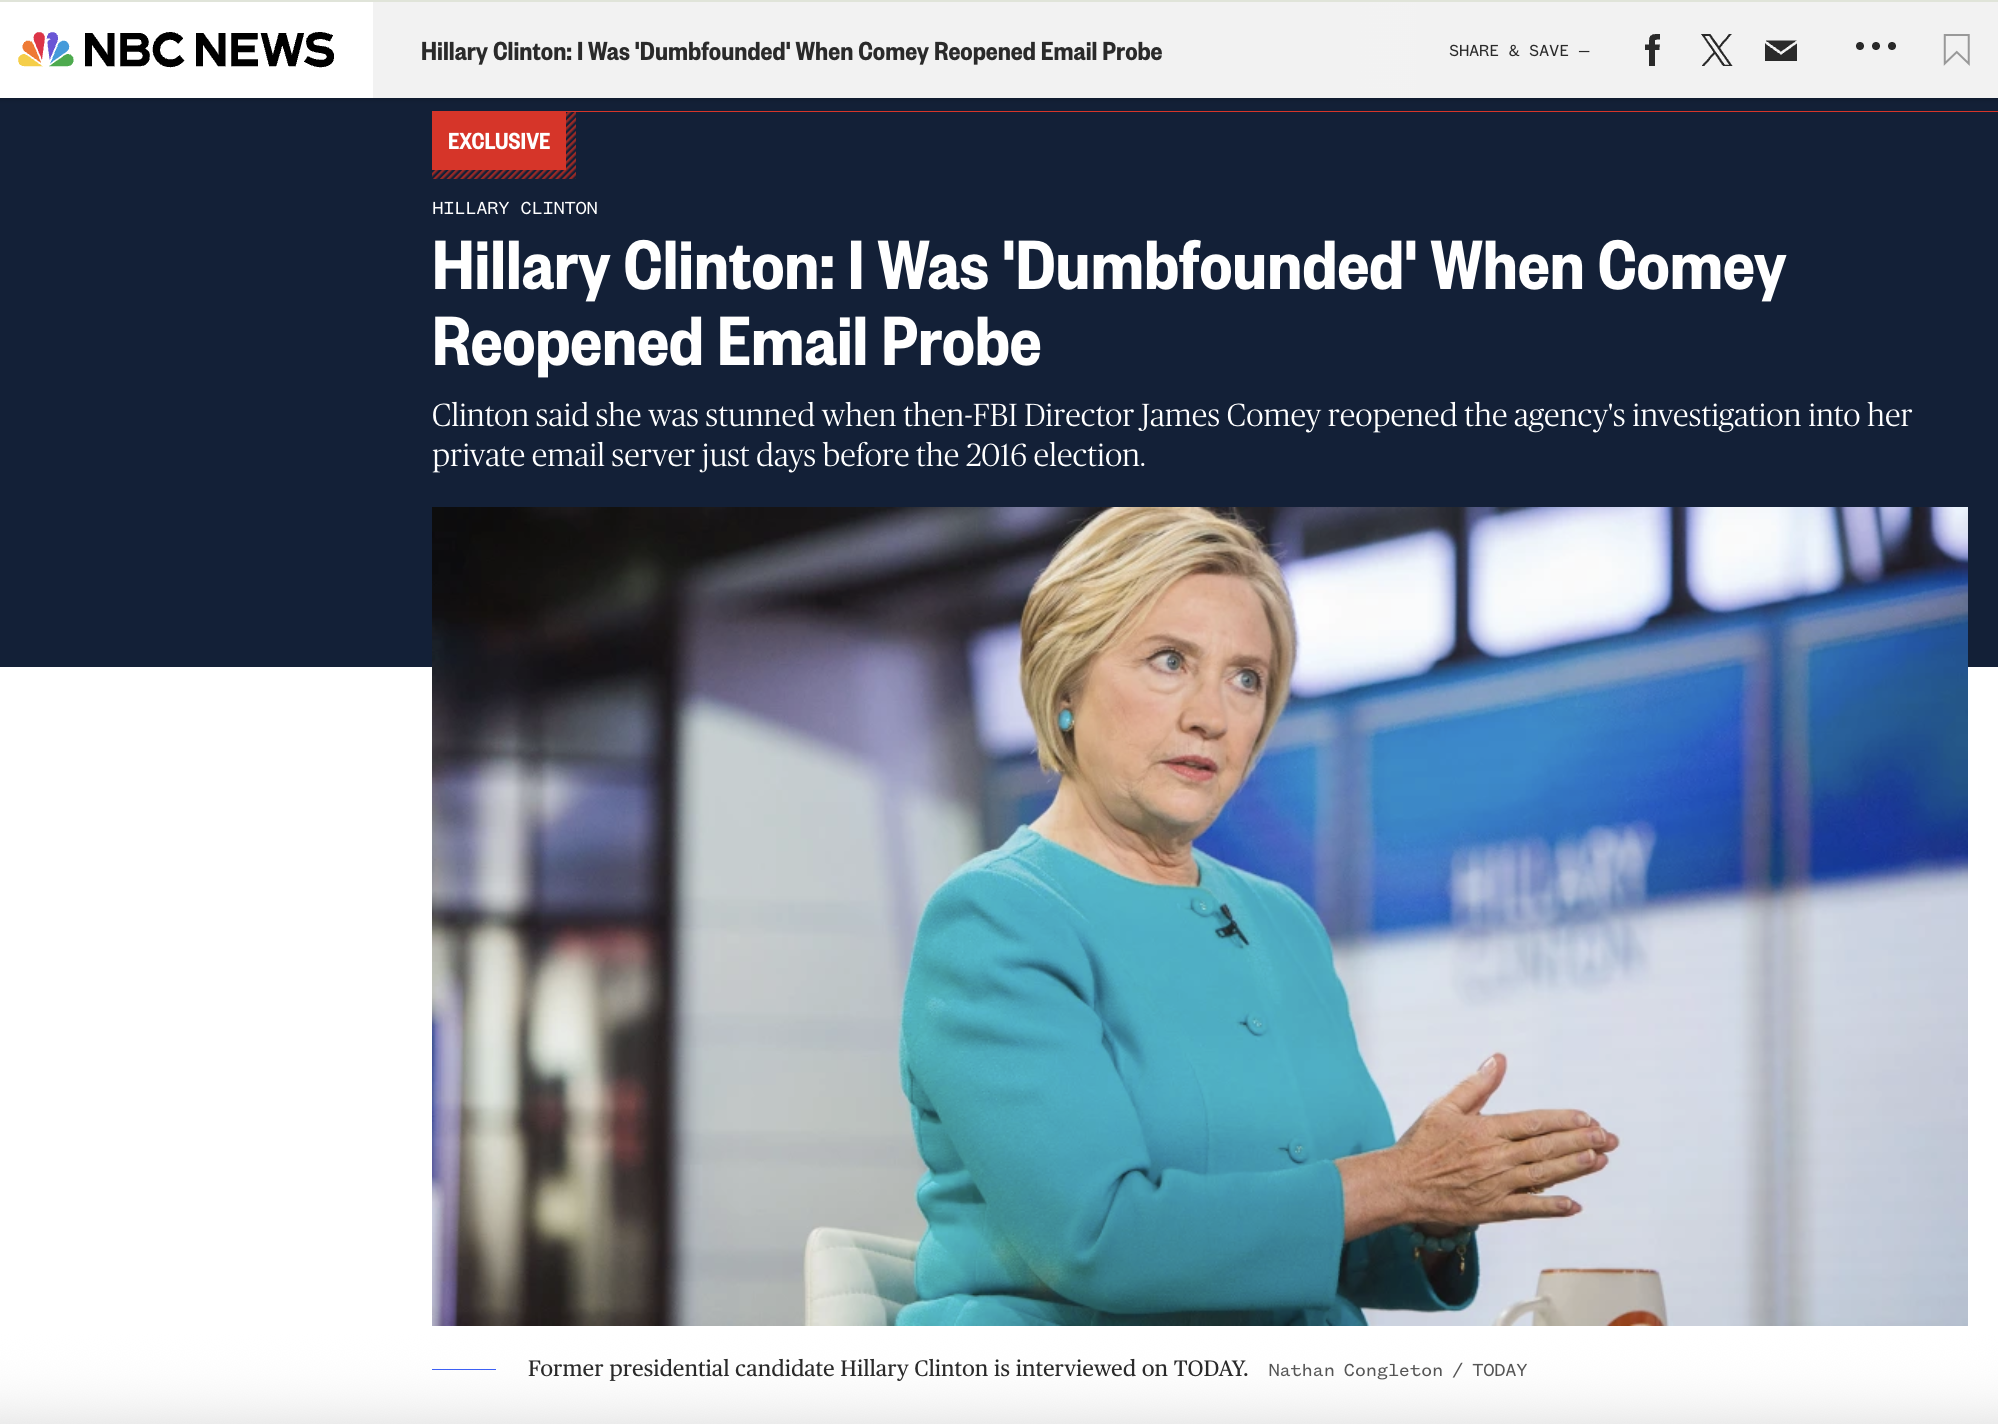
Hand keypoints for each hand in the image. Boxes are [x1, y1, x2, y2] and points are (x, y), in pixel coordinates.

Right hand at [1393, 1053, 1617, 1230]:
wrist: (1400, 1184)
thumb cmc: (1422, 1143)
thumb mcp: (1445, 1105)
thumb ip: (1476, 1084)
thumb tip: (1498, 1059)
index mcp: (1486, 1130)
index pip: (1533, 1122)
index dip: (1563, 1120)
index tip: (1587, 1117)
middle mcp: (1495, 1157)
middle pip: (1545, 1148)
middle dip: (1581, 1142)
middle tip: (1608, 1138)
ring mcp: (1495, 1185)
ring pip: (1543, 1175)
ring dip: (1574, 1169)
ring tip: (1600, 1160)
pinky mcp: (1492, 1210)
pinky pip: (1527, 1209)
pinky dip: (1551, 1208)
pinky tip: (1574, 1205)